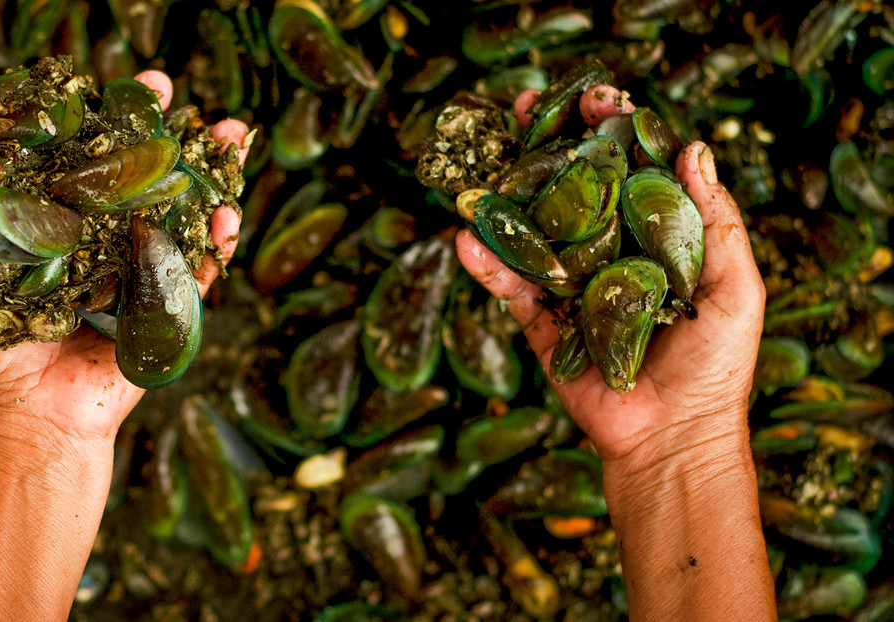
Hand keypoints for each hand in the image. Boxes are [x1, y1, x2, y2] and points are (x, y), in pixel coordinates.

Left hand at [0, 72, 248, 443]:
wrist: (30, 423)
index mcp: (59, 231)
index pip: (86, 163)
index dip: (103, 122)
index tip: (118, 85)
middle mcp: (104, 246)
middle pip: (142, 179)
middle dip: (166, 133)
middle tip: (178, 95)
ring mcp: (142, 277)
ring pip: (183, 214)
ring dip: (212, 173)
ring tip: (234, 134)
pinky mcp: (169, 313)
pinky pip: (201, 271)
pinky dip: (218, 242)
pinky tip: (229, 212)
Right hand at [458, 86, 765, 466]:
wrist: (673, 436)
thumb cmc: (715, 366)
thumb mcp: (735, 288)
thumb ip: (715, 222)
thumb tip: (693, 147)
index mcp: (656, 241)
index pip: (631, 172)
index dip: (611, 132)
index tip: (595, 99)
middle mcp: (609, 256)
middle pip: (574, 189)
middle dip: (549, 147)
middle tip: (525, 110)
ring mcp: (572, 288)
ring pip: (534, 232)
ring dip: (507, 196)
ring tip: (483, 164)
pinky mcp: (544, 325)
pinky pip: (511, 290)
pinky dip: (488, 266)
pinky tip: (467, 238)